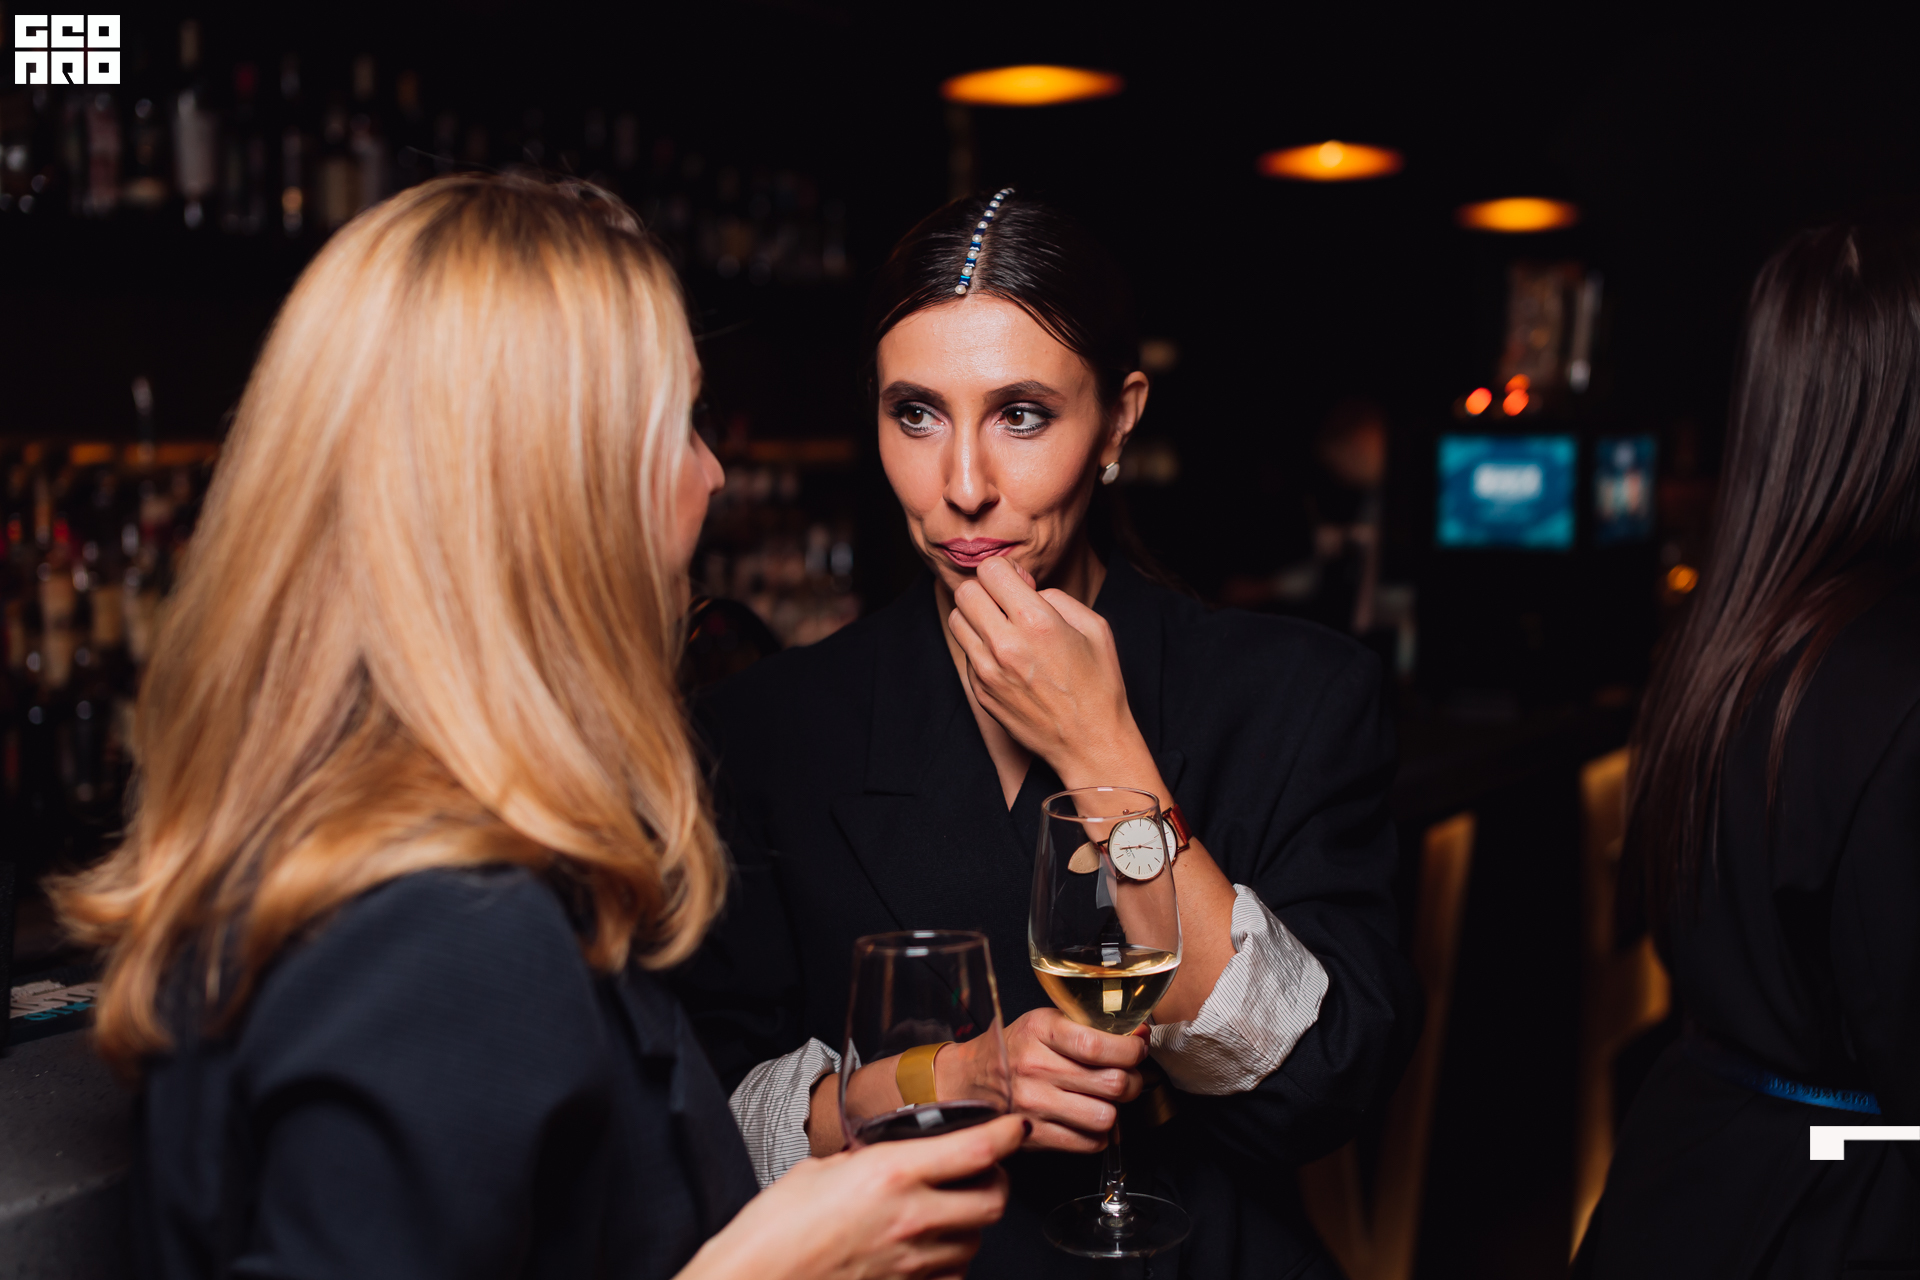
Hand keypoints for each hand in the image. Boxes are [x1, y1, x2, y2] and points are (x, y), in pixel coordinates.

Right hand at [679, 1113, 1025, 1279]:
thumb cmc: (772, 1228)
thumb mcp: (821, 1170)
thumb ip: (865, 1161)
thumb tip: (884, 1156)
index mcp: (892, 1173)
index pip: (978, 1148)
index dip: (1008, 1133)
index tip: (1016, 1126)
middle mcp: (911, 1218)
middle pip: (994, 1200)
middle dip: (997, 1181)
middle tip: (984, 1170)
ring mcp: (911, 1262)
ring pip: (976, 1242)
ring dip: (971, 1224)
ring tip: (950, 1211)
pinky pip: (950, 1277)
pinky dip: (948, 1262)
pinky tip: (928, 1250)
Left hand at [947, 556, 1143, 783]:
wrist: (1089, 743)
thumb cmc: (1098, 685)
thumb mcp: (1094, 627)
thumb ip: (1056, 597)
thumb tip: (1026, 589)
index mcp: (1035, 622)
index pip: (990, 570)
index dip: (1005, 571)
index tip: (1019, 584)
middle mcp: (1004, 645)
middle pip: (966, 592)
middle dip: (987, 590)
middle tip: (1007, 603)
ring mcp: (988, 671)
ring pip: (957, 621)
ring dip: (977, 617)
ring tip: (1002, 628)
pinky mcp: (981, 692)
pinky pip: (968, 653)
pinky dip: (982, 648)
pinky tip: (1008, 659)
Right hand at [1002, 1007, 1146, 1152]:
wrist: (971, 1079)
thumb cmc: (1016, 1047)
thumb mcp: (1046, 1022)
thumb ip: (1092, 1027)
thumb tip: (1142, 1034)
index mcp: (1040, 1031)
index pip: (1098, 1045)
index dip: (1131, 1050)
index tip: (1137, 1049)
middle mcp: (1035, 1068)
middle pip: (1112, 1083)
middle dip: (1131, 1081)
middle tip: (1125, 1077)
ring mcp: (1034, 1105)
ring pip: (1105, 1117)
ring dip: (1115, 1110)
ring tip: (1105, 1099)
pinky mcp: (1034, 1136)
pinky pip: (1089, 1143)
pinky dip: (1098, 1134)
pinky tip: (1087, 1118)